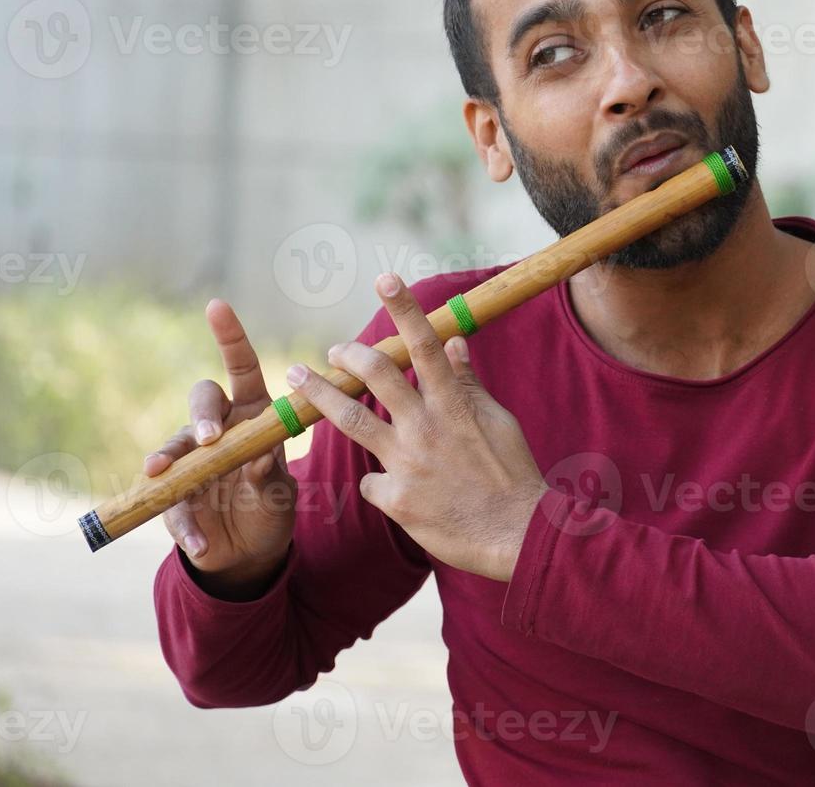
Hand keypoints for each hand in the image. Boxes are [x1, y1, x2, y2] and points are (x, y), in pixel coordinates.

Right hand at [143, 298, 296, 596]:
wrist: (250, 553)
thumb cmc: (271, 509)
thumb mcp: (280, 493)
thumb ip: (270, 476)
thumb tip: (259, 459)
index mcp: (253, 416)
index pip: (242, 368)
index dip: (230, 337)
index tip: (217, 306)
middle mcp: (220, 430)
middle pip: (203, 400)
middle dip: (202, 413)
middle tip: (209, 437)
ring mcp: (192, 461)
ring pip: (173, 445)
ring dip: (170, 458)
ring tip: (163, 474)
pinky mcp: (175, 496)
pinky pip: (173, 505)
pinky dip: (186, 527)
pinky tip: (202, 544)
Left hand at [285, 273, 547, 581]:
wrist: (517, 535)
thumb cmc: (513, 476)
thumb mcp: (498, 423)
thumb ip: (469, 385)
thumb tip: (453, 343)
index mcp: (455, 405)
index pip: (425, 344)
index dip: (404, 309)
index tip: (385, 279)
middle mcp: (425, 428)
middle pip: (375, 375)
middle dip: (348, 355)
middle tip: (333, 349)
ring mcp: (406, 463)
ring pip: (350, 420)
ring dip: (319, 395)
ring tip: (296, 379)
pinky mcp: (394, 500)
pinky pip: (371, 482)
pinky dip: (378, 481)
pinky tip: (388, 488)